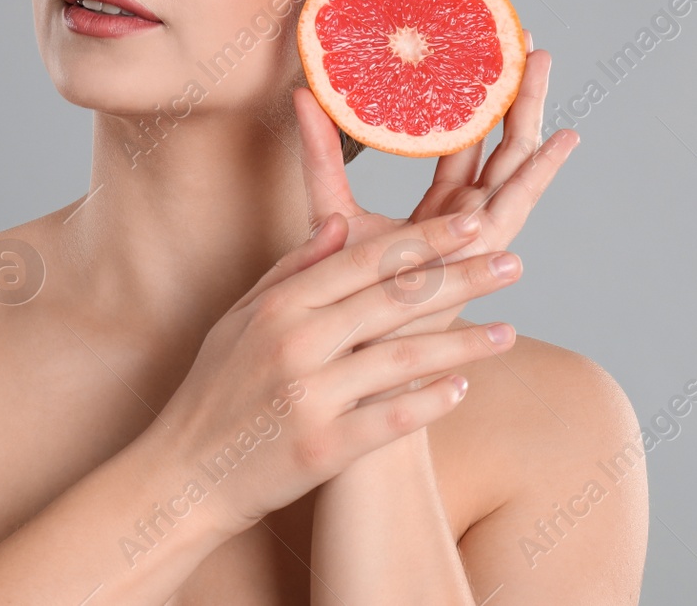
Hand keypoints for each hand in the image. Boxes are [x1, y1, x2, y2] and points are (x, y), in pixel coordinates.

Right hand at [142, 208, 524, 537]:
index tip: (472, 225)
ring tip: (507, 332)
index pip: (366, 262)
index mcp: (280, 305)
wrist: (184, 474)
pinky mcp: (320, 449)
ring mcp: (309, 397)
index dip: (425, 242)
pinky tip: (463, 389)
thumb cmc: (215, 391)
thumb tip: (339, 223)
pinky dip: (429, 404)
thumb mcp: (241, 318)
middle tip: (512, 263)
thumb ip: (293, 270)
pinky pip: (388, 421)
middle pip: (393, 302)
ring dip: (461, 345)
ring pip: (401, 360)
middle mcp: (295, 343)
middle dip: (460, 280)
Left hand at [291, 30, 577, 393]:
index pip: (459, 144)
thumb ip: (321, 154)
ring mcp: (475, 238)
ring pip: (512, 164)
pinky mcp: (480, 254)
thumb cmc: (338, 301)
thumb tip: (300, 93)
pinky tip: (563, 137)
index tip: (477, 50)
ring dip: (529, 112)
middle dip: (510, 94)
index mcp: (433, 215)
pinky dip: (542, 170)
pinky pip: (519, 203)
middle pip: (496, 146)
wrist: (349, 364)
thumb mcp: (330, 211)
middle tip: (522, 37)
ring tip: (541, 61)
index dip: (469, 99)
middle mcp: (462, 224)